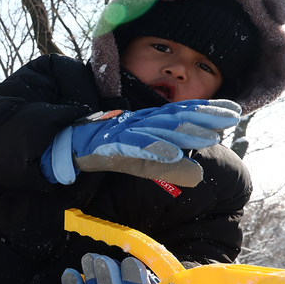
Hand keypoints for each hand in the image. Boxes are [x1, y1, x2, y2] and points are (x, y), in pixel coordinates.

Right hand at [42, 99, 240, 186]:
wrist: (50, 148)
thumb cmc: (91, 151)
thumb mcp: (130, 157)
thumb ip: (159, 164)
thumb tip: (198, 175)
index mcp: (141, 122)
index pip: (177, 112)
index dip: (204, 108)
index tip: (234, 109)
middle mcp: (133, 123)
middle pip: (171, 117)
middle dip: (201, 116)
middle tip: (232, 116)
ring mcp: (119, 133)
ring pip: (155, 130)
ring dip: (183, 132)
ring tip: (210, 135)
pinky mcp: (105, 146)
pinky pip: (131, 148)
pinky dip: (151, 150)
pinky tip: (171, 154)